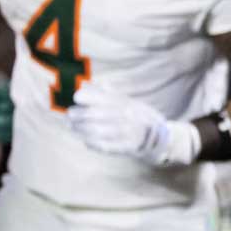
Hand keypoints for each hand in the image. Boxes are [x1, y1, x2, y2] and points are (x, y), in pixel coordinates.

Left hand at [67, 87, 199, 164]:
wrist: (160, 138)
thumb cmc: (140, 117)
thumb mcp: (130, 101)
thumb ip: (109, 93)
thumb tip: (87, 84)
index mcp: (125, 103)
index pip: (98, 97)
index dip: (84, 97)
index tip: (77, 99)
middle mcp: (125, 116)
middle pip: (92, 114)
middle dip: (77, 115)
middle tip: (70, 116)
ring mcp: (125, 132)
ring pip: (95, 130)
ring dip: (80, 129)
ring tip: (73, 127)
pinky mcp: (125, 147)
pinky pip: (103, 145)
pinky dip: (91, 142)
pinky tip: (86, 140)